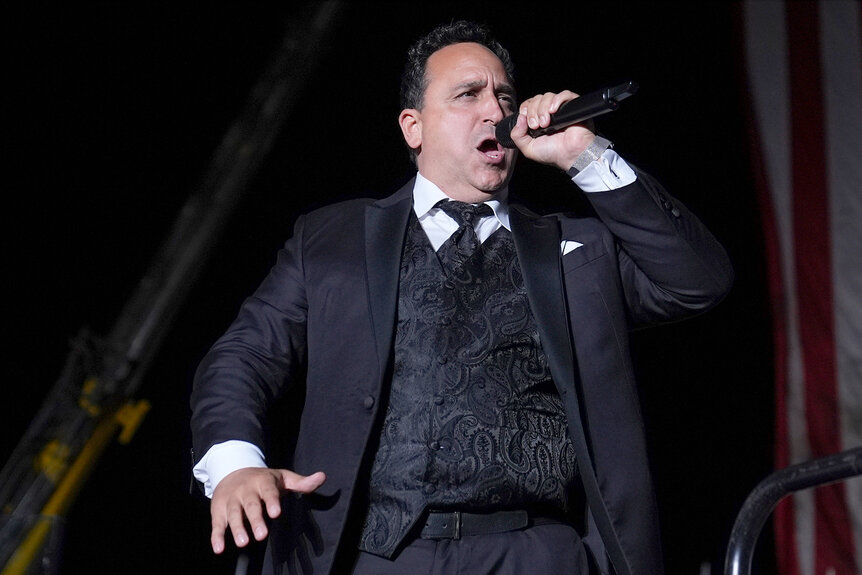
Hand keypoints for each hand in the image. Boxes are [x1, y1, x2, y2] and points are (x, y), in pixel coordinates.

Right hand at [209, 467, 325, 553]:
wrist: (232, 471)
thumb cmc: (263, 479)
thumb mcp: (283, 477)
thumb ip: (301, 482)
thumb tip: (322, 477)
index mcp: (262, 482)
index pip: (268, 491)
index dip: (271, 501)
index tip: (276, 513)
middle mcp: (245, 491)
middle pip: (251, 506)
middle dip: (255, 520)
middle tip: (262, 535)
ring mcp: (231, 501)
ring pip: (233, 515)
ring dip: (237, 529)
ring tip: (243, 542)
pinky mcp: (218, 511)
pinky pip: (217, 524)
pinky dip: (216, 537)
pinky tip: (219, 549)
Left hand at [508, 90, 596, 170]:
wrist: (570, 155)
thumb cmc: (553, 153)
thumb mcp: (528, 148)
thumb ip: (517, 135)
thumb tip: (519, 117)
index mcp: (538, 119)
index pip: (528, 104)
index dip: (525, 109)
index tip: (528, 122)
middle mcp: (549, 113)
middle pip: (537, 99)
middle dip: (533, 111)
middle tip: (537, 126)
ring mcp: (561, 108)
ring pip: (548, 96)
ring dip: (543, 108)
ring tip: (546, 123)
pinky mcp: (573, 106)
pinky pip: (565, 94)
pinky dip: (557, 100)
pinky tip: (553, 111)